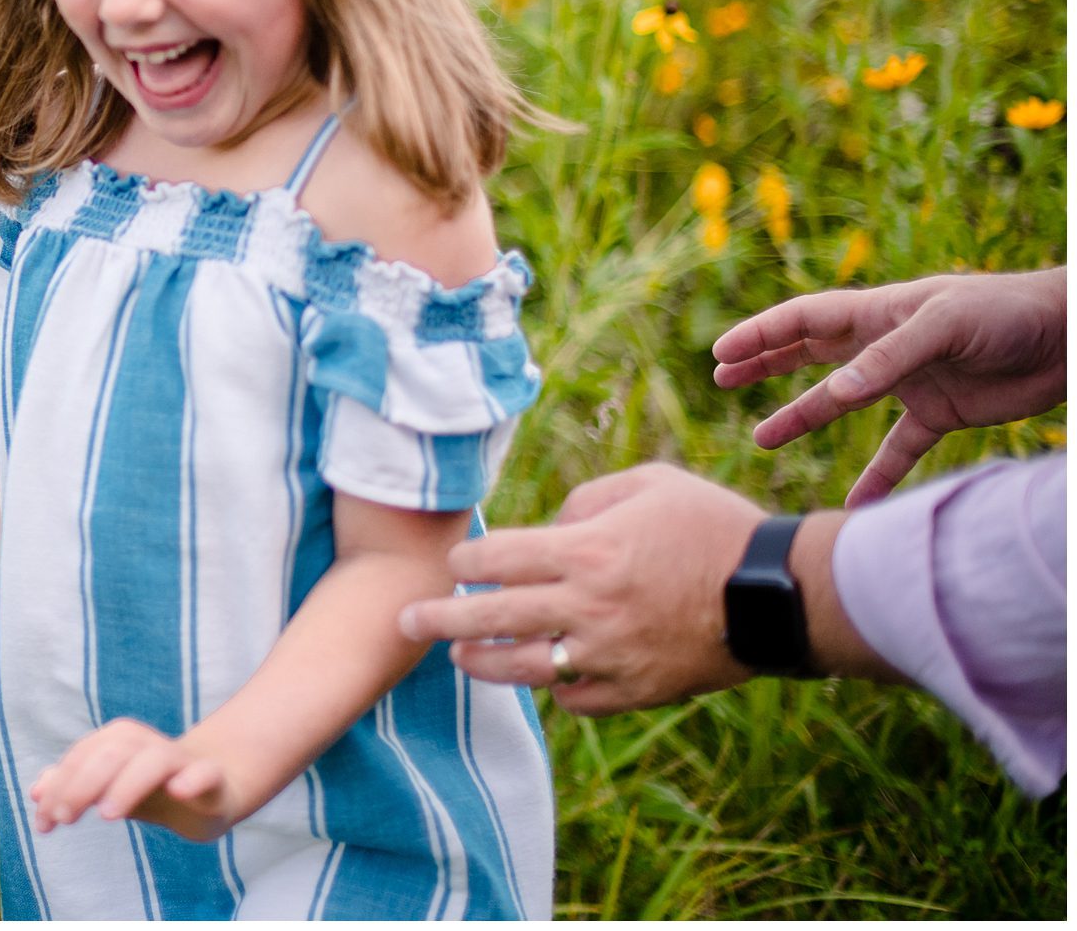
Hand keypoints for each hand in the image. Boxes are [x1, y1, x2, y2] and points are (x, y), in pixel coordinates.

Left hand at [27, 718, 234, 843]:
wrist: (214, 787)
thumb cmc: (152, 788)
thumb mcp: (109, 790)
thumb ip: (72, 787)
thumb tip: (35, 792)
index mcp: (119, 741)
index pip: (82, 757)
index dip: (58, 787)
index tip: (44, 823)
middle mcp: (147, 744)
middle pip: (111, 754)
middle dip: (82, 784)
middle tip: (64, 818)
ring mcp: (181, 761)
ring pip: (153, 761)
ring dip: (127, 784)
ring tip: (107, 814)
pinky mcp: (211, 778)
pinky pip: (204, 774)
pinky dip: (191, 778)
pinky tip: (179, 791)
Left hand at [396, 463, 760, 714]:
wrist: (781, 595)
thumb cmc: (714, 526)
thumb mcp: (649, 484)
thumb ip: (587, 499)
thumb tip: (550, 525)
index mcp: (586, 552)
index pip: (495, 560)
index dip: (466, 562)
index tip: (457, 562)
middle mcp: (588, 608)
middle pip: (490, 619)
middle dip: (438, 619)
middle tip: (404, 623)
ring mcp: (610, 656)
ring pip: (523, 670)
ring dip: (482, 663)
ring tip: (459, 656)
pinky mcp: (637, 691)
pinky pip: (576, 700)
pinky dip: (556, 690)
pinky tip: (544, 678)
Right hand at [717, 268, 1066, 505]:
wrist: (1067, 340)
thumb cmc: (1005, 314)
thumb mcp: (943, 326)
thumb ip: (888, 359)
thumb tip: (835, 394)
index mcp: (879, 313)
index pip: (805, 320)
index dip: (761, 334)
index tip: (722, 354)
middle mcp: (886, 345)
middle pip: (811, 353)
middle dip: (765, 363)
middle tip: (722, 378)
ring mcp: (911, 381)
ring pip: (843, 403)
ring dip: (802, 416)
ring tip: (762, 438)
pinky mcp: (942, 415)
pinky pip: (899, 450)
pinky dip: (877, 476)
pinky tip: (856, 502)